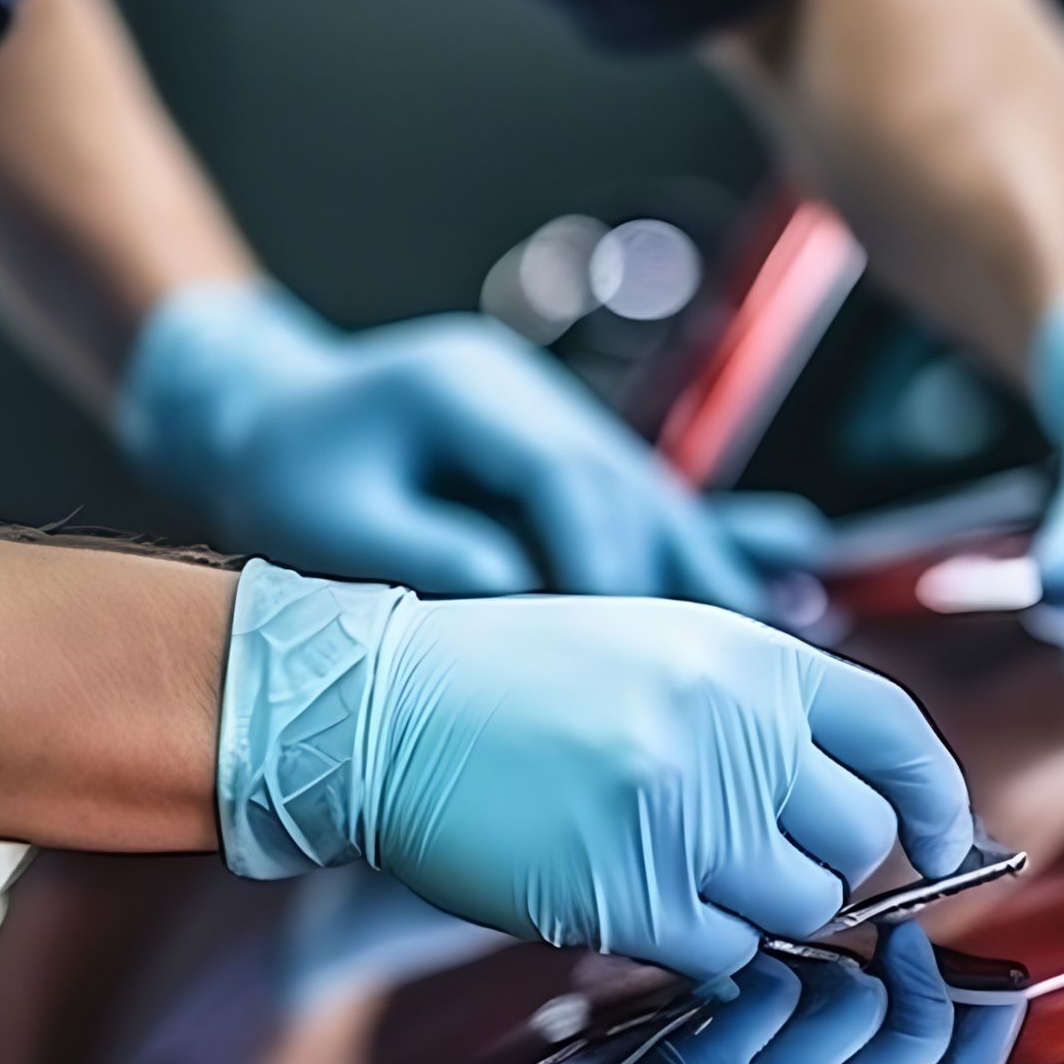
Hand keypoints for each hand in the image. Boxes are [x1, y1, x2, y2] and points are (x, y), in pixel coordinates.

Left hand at [123, 282, 767, 609]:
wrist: (272, 420)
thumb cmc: (288, 468)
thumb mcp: (322, 514)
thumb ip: (420, 550)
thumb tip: (517, 594)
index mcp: (471, 389)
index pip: (565, 475)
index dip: (603, 559)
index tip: (625, 643)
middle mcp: (538, 400)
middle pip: (632, 491)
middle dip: (673, 583)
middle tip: (715, 674)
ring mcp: (566, 426)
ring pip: (661, 502)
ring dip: (714, 576)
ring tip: (776, 645)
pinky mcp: (578, 464)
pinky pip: (659, 509)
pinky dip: (718, 551)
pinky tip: (791, 576)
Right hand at [218, 561, 973, 983]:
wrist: (389, 711)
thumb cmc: (522, 682)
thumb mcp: (662, 647)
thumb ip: (764, 708)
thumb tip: (862, 798)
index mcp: (750, 658)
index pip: (896, 736)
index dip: (936, 799)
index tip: (941, 841)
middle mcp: (731, 730)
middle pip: (858, 841)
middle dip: (833, 870)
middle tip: (772, 867)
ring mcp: (682, 814)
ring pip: (801, 910)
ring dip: (765, 914)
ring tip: (694, 882)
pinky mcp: (627, 892)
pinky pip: (724, 955)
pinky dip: (705, 952)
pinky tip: (651, 911)